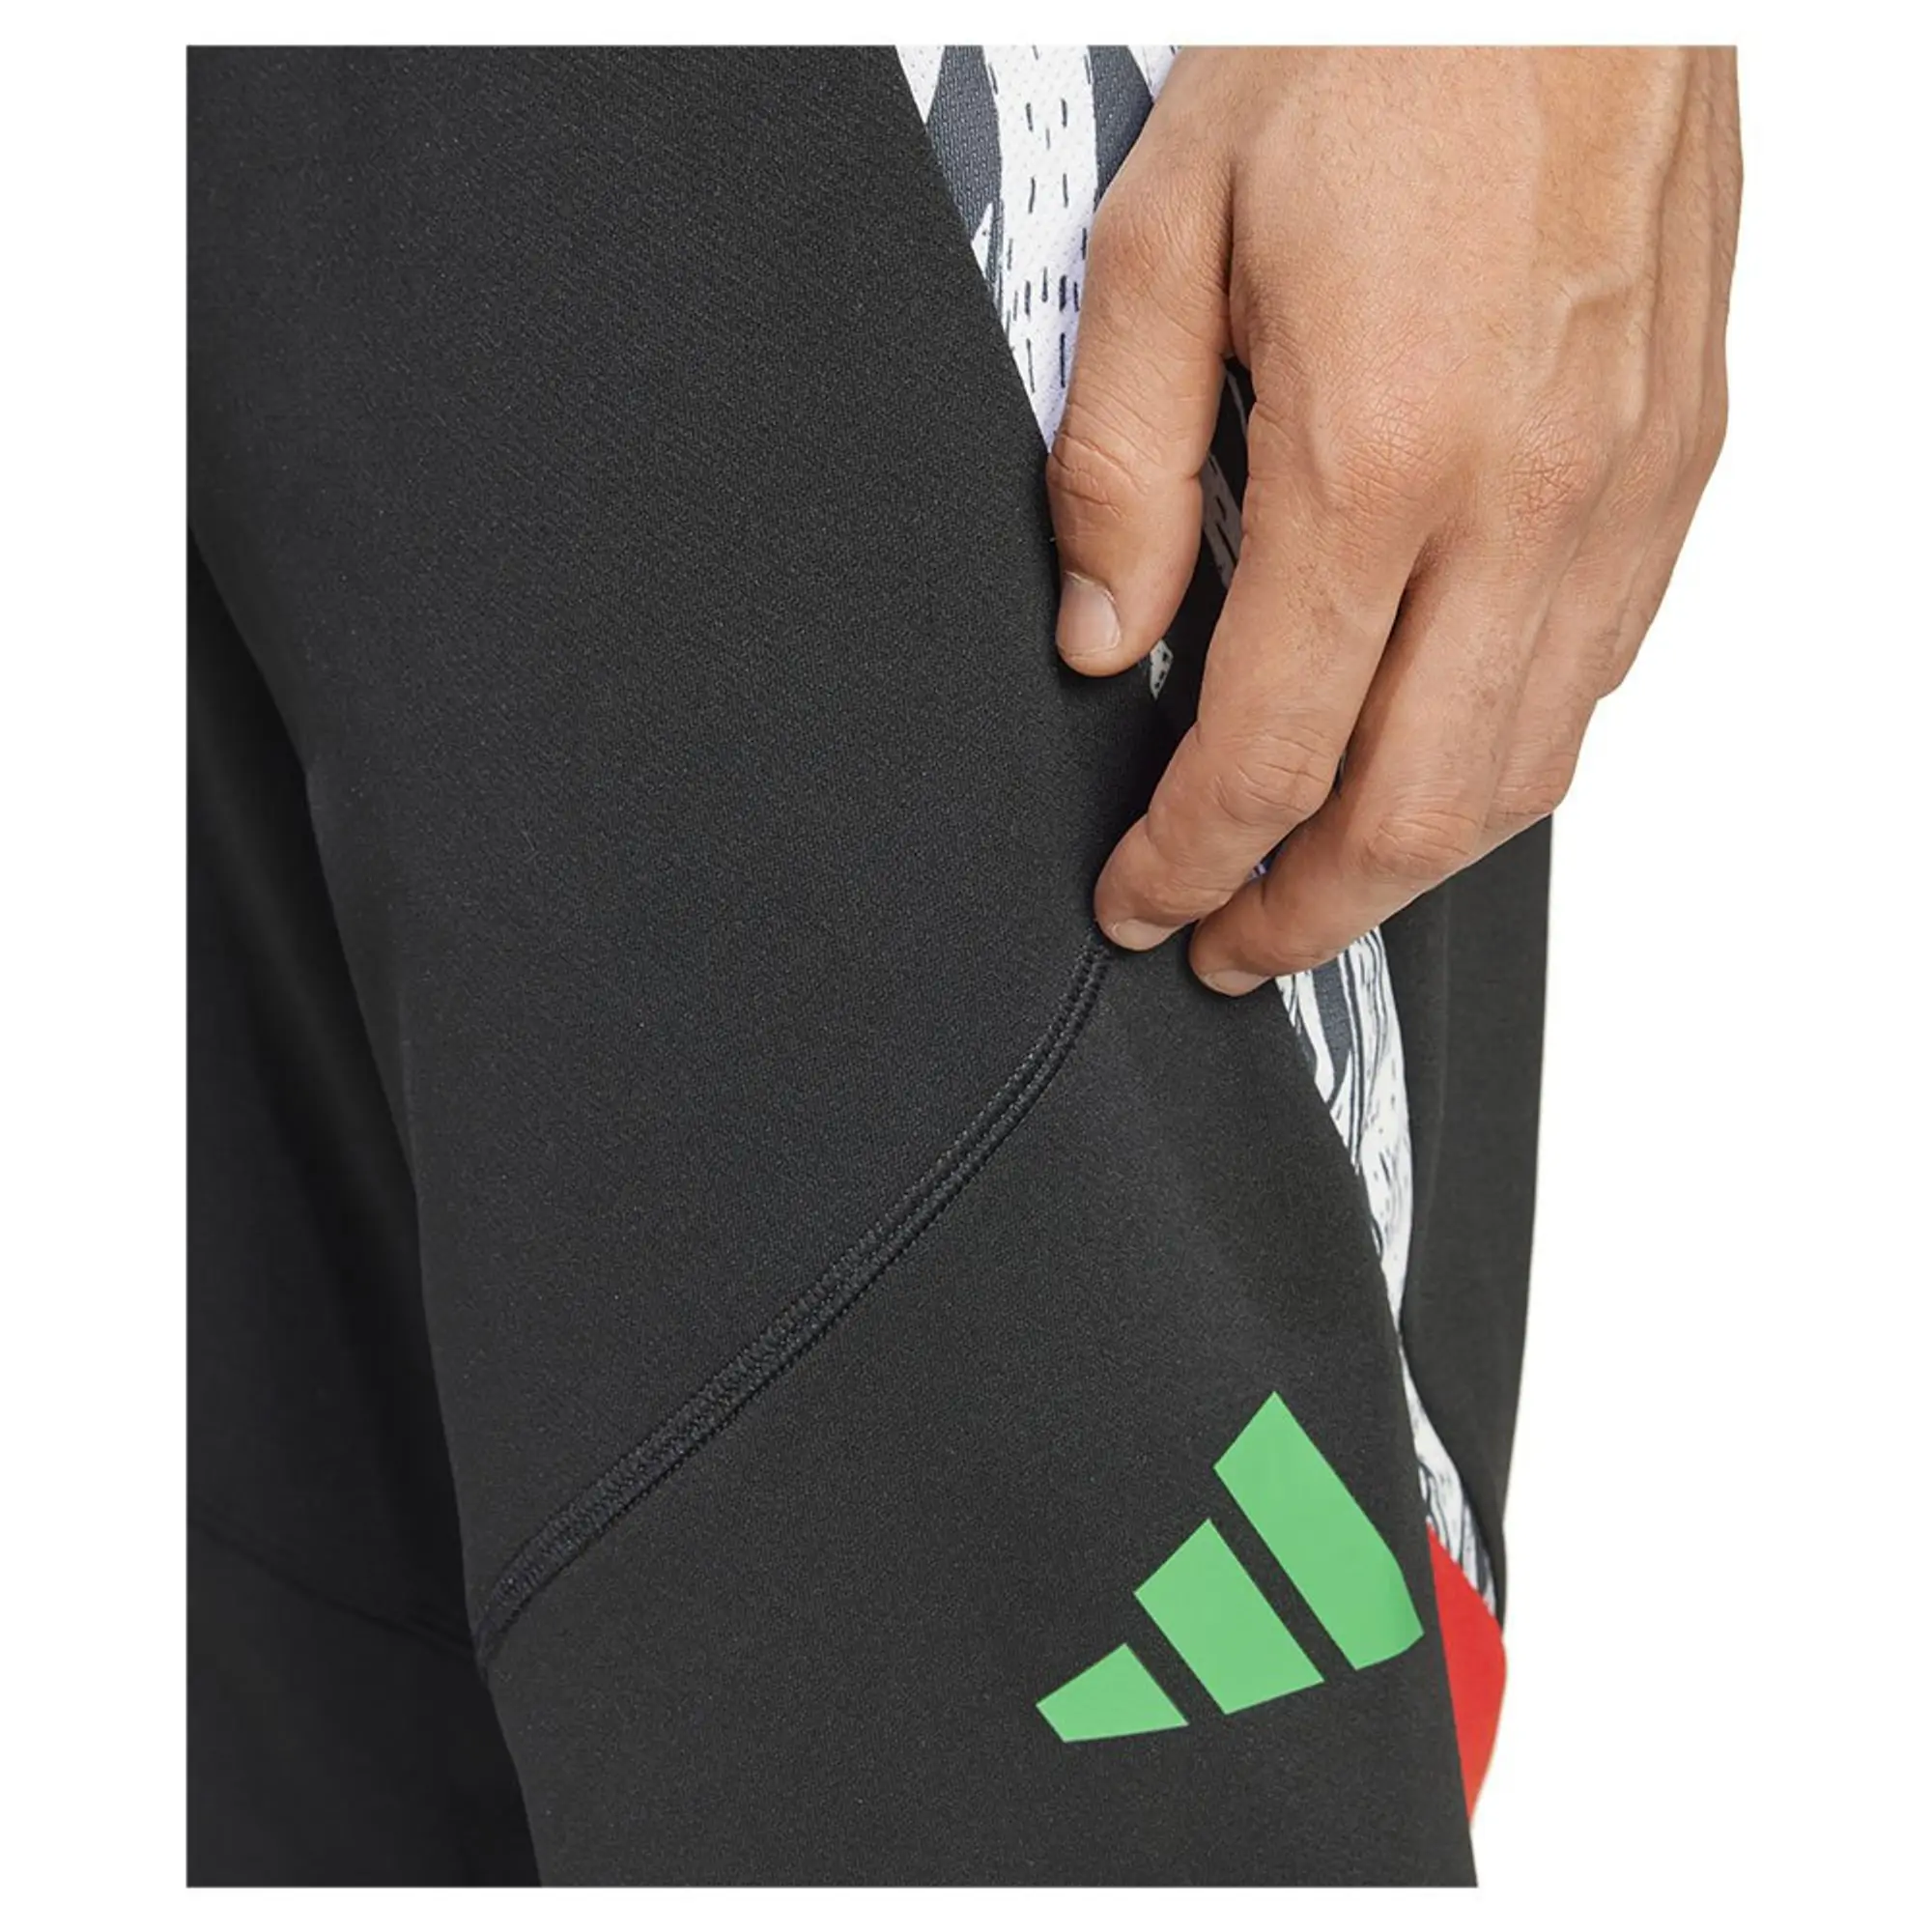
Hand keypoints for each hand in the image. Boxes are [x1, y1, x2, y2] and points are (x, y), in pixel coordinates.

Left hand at [1048, 48, 1740, 990]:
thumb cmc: (1377, 41)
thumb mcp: (1166, 230)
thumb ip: (1119, 460)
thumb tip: (1099, 631)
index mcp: (1374, 454)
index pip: (1265, 749)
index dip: (1188, 861)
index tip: (1143, 901)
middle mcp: (1522, 499)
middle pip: (1412, 812)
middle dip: (1304, 915)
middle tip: (1231, 947)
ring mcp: (1623, 489)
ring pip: (1525, 770)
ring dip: (1412, 868)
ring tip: (1324, 890)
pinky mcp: (1682, 461)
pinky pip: (1598, 673)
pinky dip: (1507, 761)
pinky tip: (1440, 760)